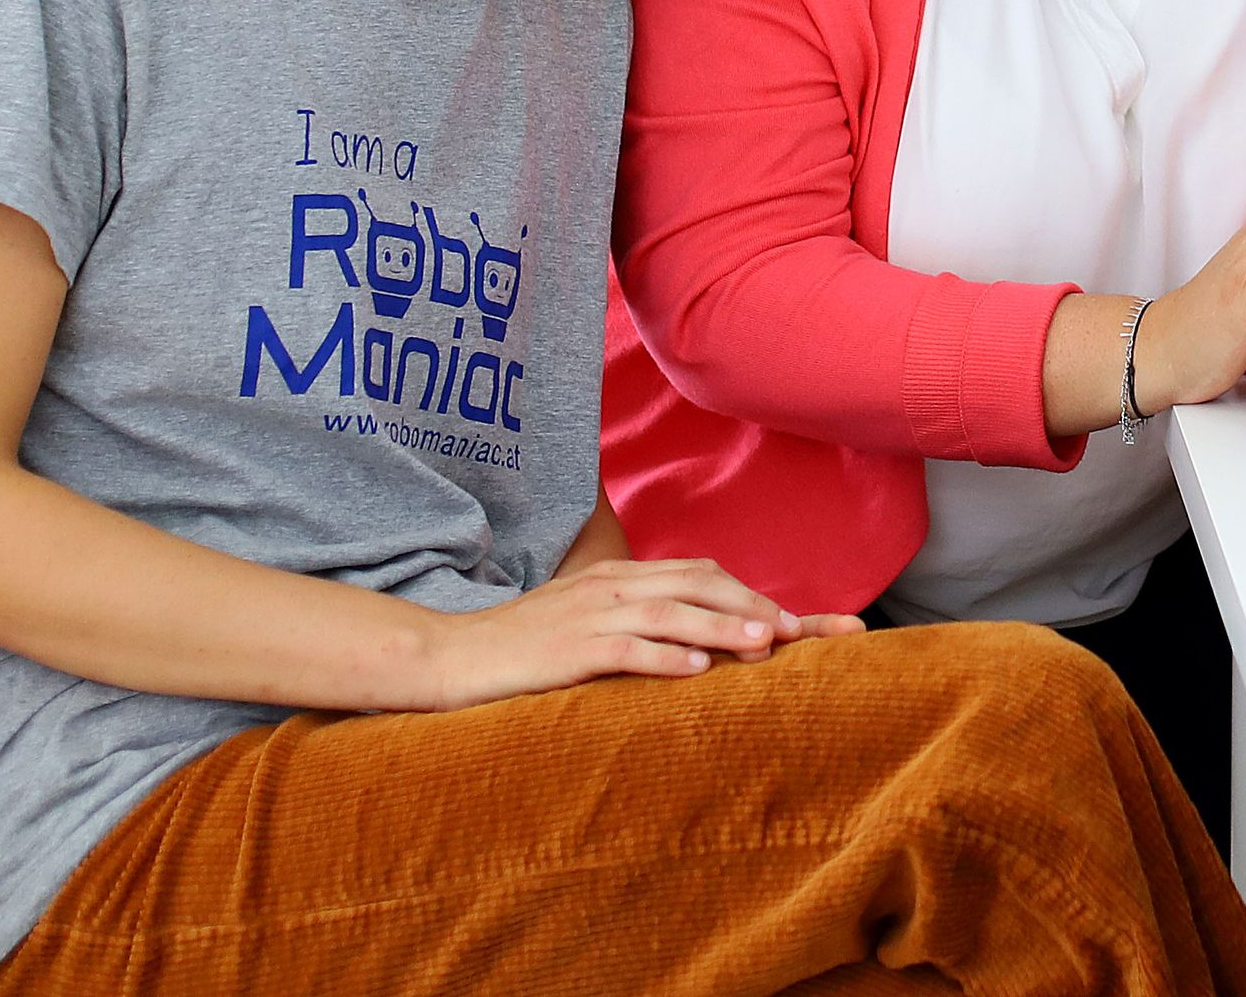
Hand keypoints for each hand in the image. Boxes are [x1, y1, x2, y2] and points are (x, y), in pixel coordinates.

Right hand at [421, 558, 862, 710]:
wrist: (449, 656)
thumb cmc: (518, 646)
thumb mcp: (581, 618)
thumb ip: (631, 617)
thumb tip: (688, 635)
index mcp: (617, 577)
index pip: (698, 573)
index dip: (747, 592)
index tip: (789, 618)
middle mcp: (611, 587)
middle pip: (697, 585)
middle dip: (752, 605)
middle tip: (796, 631)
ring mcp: (589, 615)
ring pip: (672, 613)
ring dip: (723, 627)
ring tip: (765, 645)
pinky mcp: (568, 650)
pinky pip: (626, 649)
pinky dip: (666, 658)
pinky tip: (697, 671)